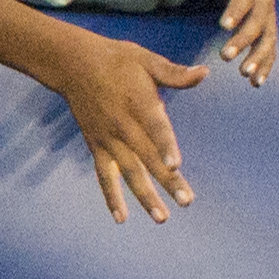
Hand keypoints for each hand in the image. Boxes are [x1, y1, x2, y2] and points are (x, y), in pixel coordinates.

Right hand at [47, 30, 203, 222]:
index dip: (165, 146)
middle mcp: (123, 124)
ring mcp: (108, 139)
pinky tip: (122, 218)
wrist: (73, 65)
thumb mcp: (146, 59)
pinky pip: (105, 176)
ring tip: (162, 217)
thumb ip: (175, 73)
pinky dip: (111, 197)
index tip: (176, 165)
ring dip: (144, 196)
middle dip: (167, 180)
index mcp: (139, 102)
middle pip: (147, 156)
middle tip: (186, 201)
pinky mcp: (97, 147)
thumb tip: (205, 73)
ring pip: (128, 172)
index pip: (154, 127)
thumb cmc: (116, 60)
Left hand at [184, 0, 278, 82]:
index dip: (235, 12)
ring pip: (269, 39)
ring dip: (259, 58)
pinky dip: (267, 66)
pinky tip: (256, 82)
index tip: (224, 25)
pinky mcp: (271, 30)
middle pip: (256, 23)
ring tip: (246, 76)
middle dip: (243, 41)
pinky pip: (272, 49)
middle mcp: (263, 3)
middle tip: (225, 57)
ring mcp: (270, 18)